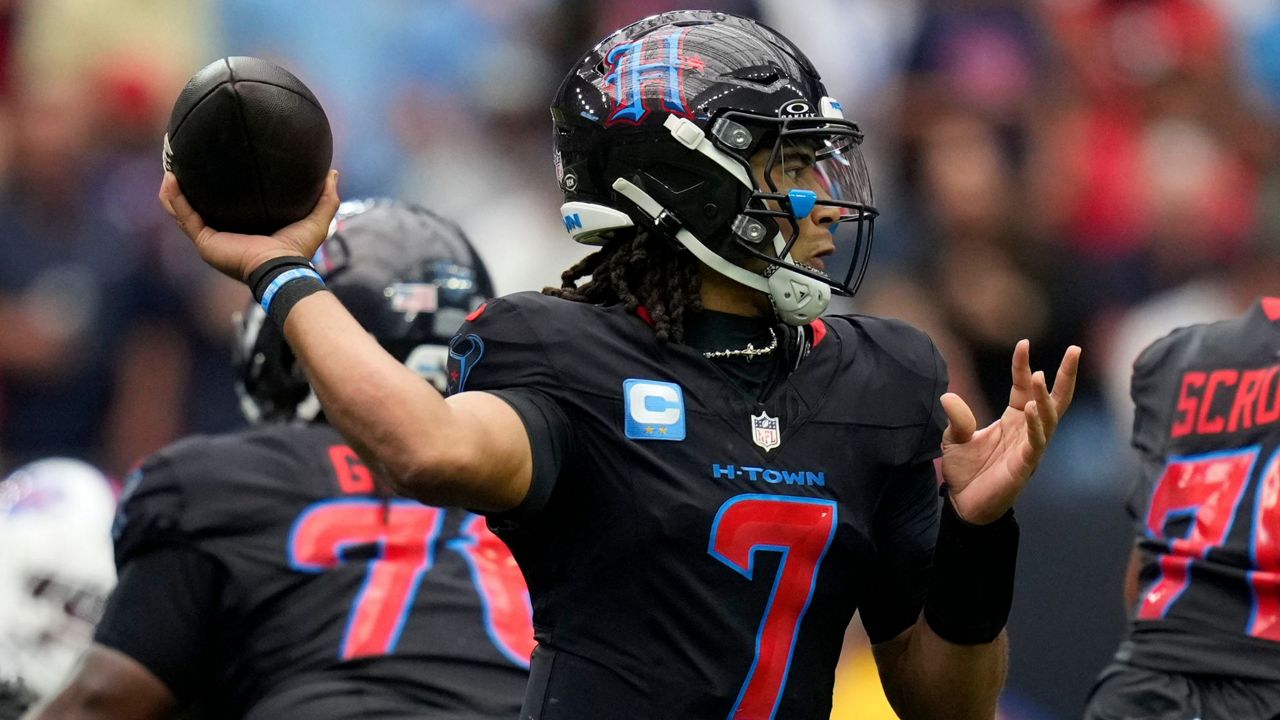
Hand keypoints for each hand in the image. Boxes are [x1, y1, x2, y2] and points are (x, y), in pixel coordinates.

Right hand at [158, 170, 340, 282]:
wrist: (282, 268)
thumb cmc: (298, 251)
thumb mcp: (316, 219)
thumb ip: (326, 197)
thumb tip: (332, 173)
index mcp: (243, 230)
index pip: (226, 208)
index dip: (218, 189)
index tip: (215, 164)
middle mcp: (224, 235)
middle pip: (198, 208)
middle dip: (188, 187)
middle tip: (184, 160)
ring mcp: (212, 239)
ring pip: (183, 211)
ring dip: (174, 190)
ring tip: (170, 165)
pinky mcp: (205, 241)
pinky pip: (183, 215)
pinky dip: (175, 197)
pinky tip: (170, 177)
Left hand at [940, 340, 1080, 524]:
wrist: (964, 506)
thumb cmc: (965, 471)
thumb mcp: (954, 439)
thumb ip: (956, 418)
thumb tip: (948, 396)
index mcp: (1013, 420)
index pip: (1023, 387)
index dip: (1023, 365)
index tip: (1023, 343)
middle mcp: (1027, 431)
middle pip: (1054, 399)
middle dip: (1066, 375)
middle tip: (1075, 349)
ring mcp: (1029, 448)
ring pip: (1049, 418)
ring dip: (1045, 397)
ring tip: (1040, 376)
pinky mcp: (1025, 467)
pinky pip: (1036, 444)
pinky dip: (1037, 427)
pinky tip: (1034, 410)